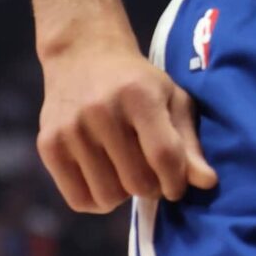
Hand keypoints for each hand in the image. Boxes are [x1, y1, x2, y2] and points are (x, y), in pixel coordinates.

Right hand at [37, 33, 217, 212]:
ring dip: (123, 193)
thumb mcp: (170, 98)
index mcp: (139, 95)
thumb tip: (207, 183)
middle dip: (151, 187)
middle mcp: (102, 110)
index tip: (176, 186)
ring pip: (108, 197)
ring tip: (125, 170)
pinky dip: (97, 199)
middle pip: (137, 182)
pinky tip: (104, 176)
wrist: (83, 54)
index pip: (164, 155)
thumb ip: (189, 143)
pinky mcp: (48, 144)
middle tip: (150, 172)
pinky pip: (79, 200)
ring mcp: (71, 128)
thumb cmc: (137, 82)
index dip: (176, 181)